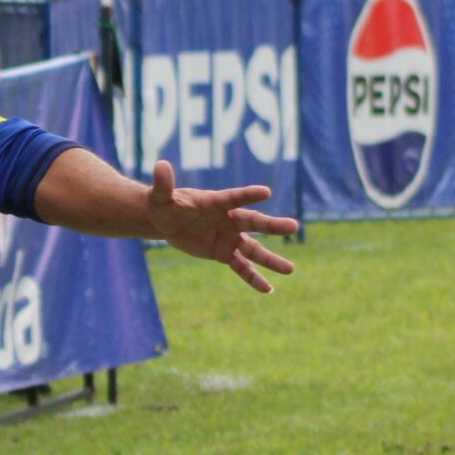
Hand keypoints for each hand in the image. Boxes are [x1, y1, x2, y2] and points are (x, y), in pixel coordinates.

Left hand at [145, 161, 298, 292]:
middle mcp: (229, 219)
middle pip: (254, 222)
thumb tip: (160, 164)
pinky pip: (241, 267)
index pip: (234, 198)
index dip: (248, 195)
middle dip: (273, 225)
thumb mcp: (160, 197)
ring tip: (291, 269)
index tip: (266, 192)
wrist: (167, 222)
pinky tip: (268, 289)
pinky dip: (253, 278)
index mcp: (216, 202)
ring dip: (271, 260)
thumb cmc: (165, 205)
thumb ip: (163, 184)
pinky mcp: (223, 253)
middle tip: (294, 227)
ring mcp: (229, 237)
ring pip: (253, 249)